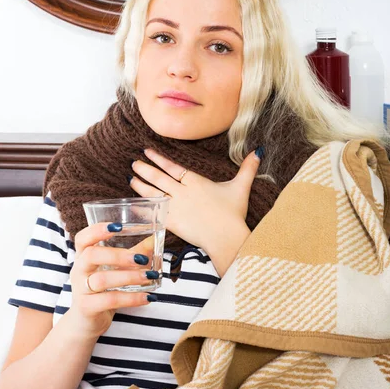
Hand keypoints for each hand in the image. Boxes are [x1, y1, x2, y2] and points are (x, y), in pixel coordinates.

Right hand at [68, 224, 155, 339]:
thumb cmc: (102, 291)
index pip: (83, 238)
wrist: (85, 322)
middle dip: (118, 255)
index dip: (97, 230)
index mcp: (83, 257)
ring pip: (101, 279)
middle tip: (142, 258)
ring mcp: (81, 290)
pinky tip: (148, 297)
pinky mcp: (87, 307)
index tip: (118, 226)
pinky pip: (109, 300)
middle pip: (91, 255)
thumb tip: (154, 239)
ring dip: (129, 277)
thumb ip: (132, 254)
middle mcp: (78, 271)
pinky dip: (131, 298)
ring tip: (150, 276)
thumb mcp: (115, 270)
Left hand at [129, 147, 261, 254]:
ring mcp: (176, 208)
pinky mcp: (172, 223)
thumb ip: (247, 169)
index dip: (159, 159)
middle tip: (134, 163)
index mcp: (196, 182)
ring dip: (141, 185)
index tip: (147, 152)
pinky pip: (154, 213)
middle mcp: (183, 193)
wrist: (226, 237)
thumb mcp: (241, 187)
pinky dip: (143, 208)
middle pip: (159, 178)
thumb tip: (258, 151)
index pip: (173, 168)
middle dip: (145, 169)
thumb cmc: (233, 214)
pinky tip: (134, 204)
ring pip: (153, 193)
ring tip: (131, 178)